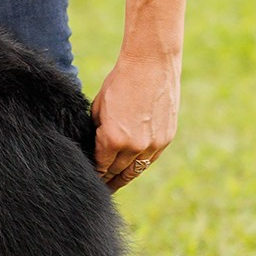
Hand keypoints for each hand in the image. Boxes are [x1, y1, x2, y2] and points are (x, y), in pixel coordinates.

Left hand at [91, 52, 180, 191]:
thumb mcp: (98, 108)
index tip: (89, 180)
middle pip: (117, 172)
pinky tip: (131, 169)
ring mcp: (152, 144)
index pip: (100, 167)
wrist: (150, 66)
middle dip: (106, 180)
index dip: (94, 174)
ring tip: (114, 184)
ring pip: (135, 170)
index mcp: (112, 139)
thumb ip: (96, 131)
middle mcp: (133, 146)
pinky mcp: (165, 139)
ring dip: (123, 178)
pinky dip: (140, 166)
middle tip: (98, 188)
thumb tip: (94, 146)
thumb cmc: (119, 83)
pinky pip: (150, 160)